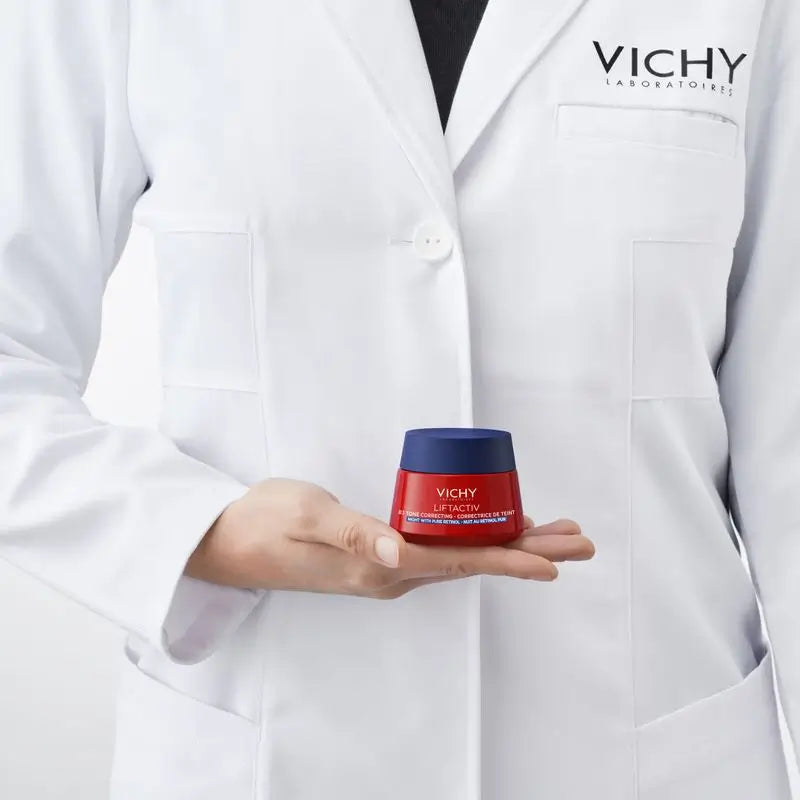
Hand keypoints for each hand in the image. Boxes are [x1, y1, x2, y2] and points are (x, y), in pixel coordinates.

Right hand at [185, 477, 594, 598]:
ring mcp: (386, 568)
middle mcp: (390, 573)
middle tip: (577, 541)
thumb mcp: (308, 517)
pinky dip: (475, 541)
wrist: (231, 541)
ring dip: (508, 546)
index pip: (458, 563)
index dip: (508, 559)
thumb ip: (353, 532)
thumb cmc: (266, 522)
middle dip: (527, 551)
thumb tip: (398, 551)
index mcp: (379, 566)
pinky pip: (441, 551)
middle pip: (472, 563)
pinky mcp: (379, 556)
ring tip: (552, 533)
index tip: (554, 558)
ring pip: (462, 557)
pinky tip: (491, 530)